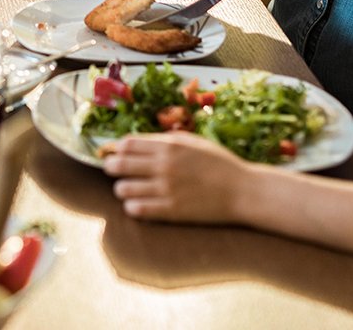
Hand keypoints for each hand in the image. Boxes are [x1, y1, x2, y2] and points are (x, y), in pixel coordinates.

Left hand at [103, 132, 252, 223]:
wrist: (241, 190)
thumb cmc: (217, 163)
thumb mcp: (192, 142)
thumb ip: (165, 141)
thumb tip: (138, 142)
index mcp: (169, 146)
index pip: (128, 144)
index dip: (118, 148)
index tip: (117, 152)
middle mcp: (164, 166)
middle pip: (120, 164)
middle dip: (111, 166)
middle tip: (112, 169)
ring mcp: (166, 189)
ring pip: (124, 189)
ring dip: (121, 188)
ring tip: (127, 189)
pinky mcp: (171, 211)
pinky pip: (137, 210)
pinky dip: (132, 206)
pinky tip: (136, 204)